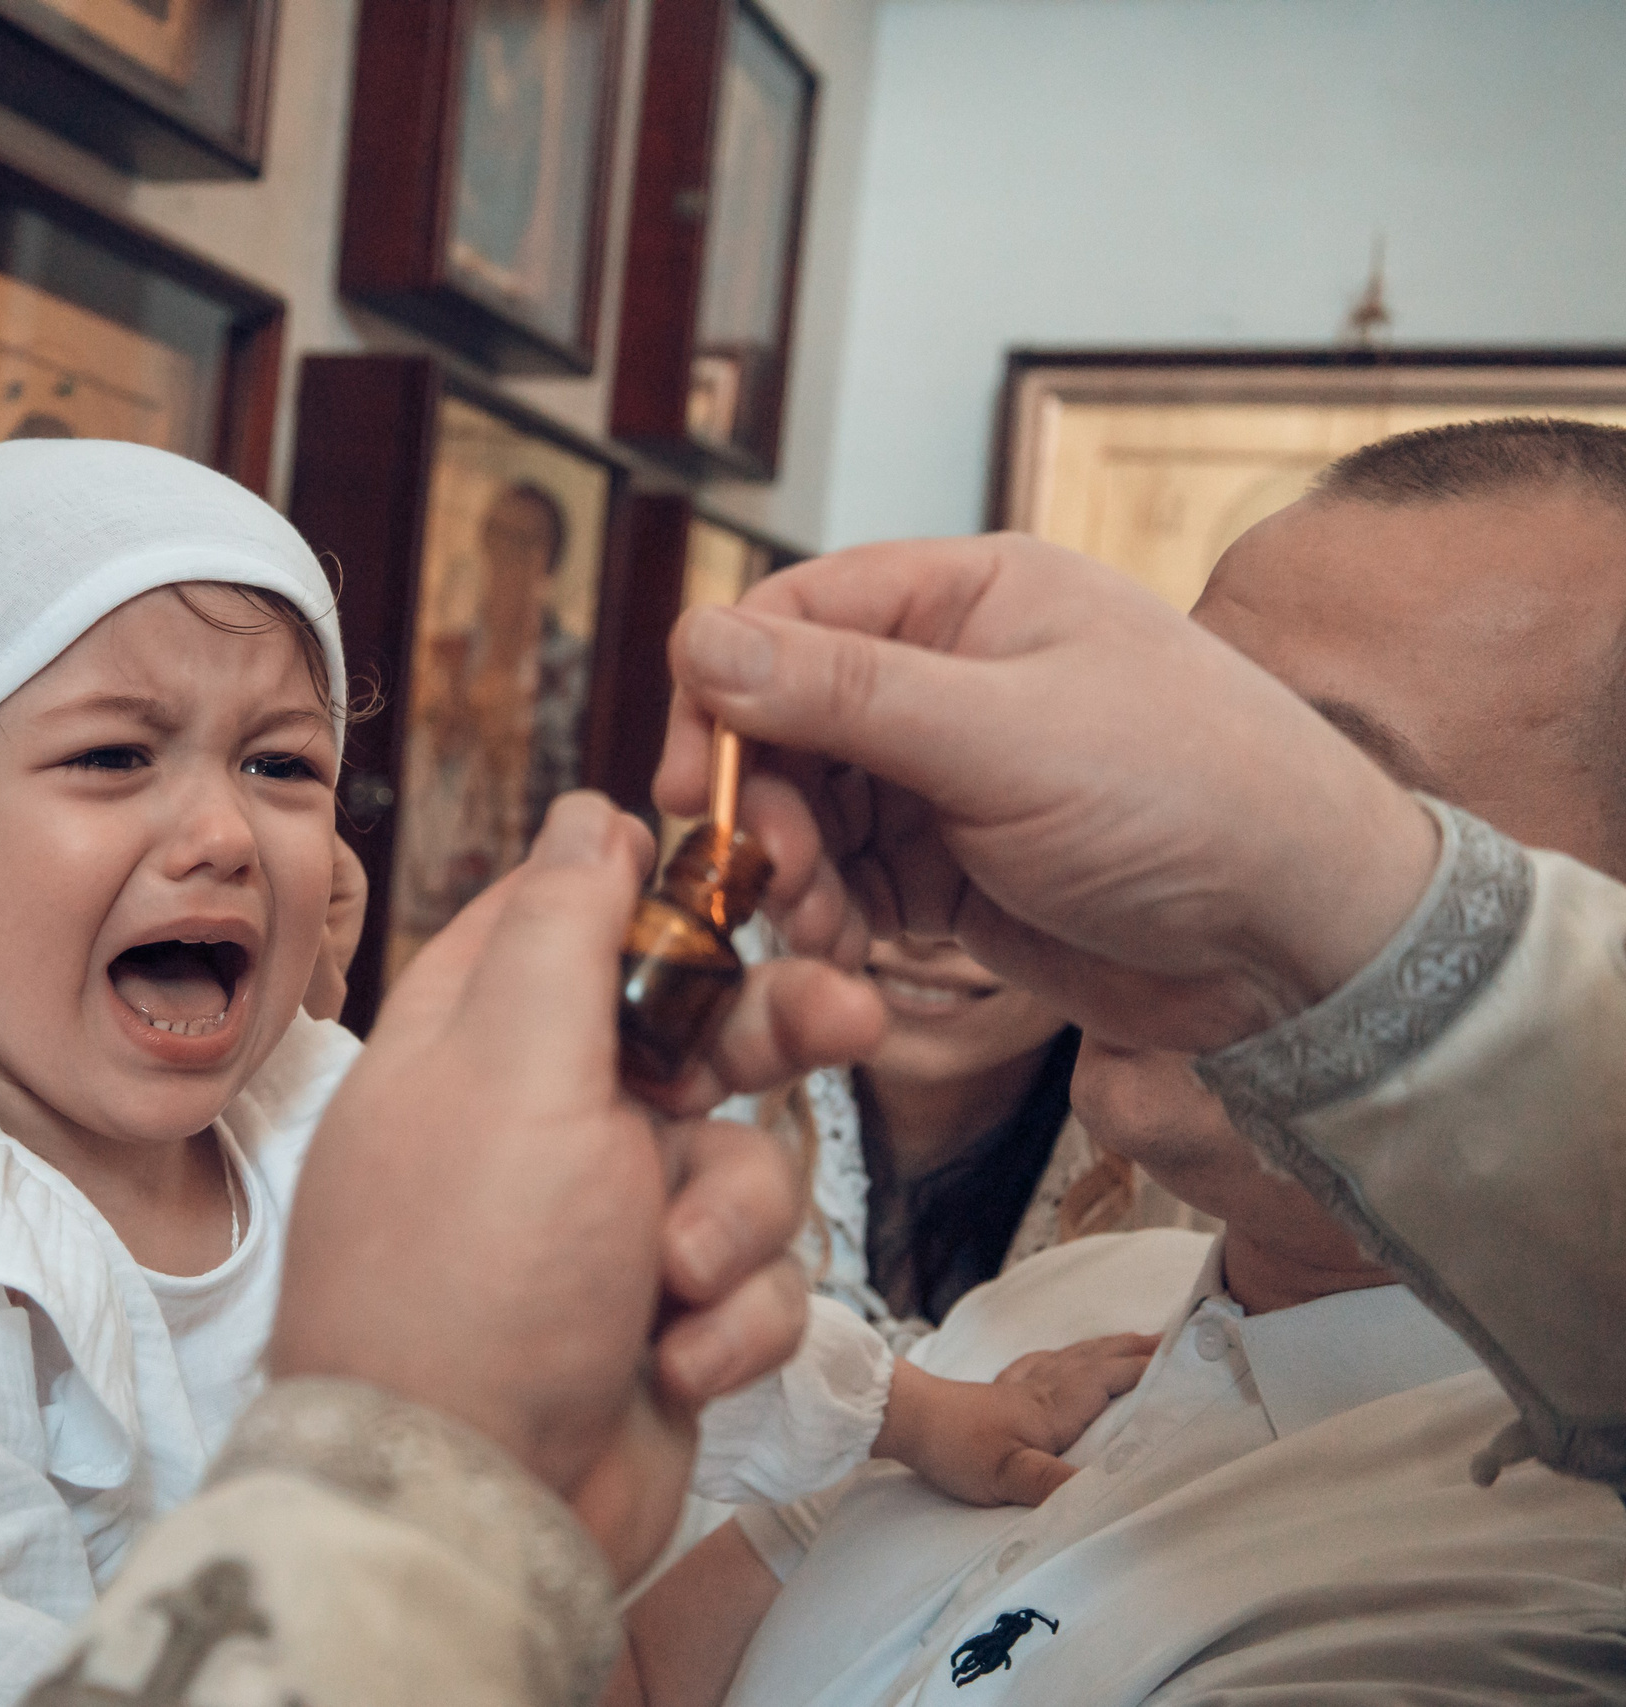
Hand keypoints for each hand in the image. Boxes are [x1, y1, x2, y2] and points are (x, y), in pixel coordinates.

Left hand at [270, 793, 882, 1580]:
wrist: (472, 1504)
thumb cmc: (470, 1277)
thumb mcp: (513, 1066)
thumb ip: (560, 929)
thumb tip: (586, 810)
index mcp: (476, 1039)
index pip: (571, 917)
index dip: (663, 895)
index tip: (751, 880)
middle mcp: (535, 1120)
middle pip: (694, 1030)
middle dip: (773, 1036)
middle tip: (849, 1018)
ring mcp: (599, 1226)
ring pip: (743, 1161)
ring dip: (734, 1222)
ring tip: (676, 1280)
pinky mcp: (657, 1319)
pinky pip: (751, 1280)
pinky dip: (730, 1319)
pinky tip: (676, 1358)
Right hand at [657, 535, 1439, 1051]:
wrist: (1307, 943)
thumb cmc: (1192, 797)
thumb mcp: (1003, 736)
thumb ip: (845, 694)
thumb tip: (697, 639)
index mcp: (969, 598)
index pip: (794, 616)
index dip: (724, 694)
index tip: (694, 785)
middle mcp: (949, 677)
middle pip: (786, 723)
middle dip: (764, 803)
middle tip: (764, 878)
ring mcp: (949, 777)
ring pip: (810, 812)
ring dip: (792, 874)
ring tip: (817, 930)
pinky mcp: (954, 871)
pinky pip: (851, 883)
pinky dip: (832, 919)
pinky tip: (848, 955)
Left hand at [872, 1333, 1158, 1506]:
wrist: (904, 1419)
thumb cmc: (956, 1447)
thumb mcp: (1007, 1475)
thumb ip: (1054, 1484)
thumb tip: (1105, 1494)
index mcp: (1055, 1404)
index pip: (1114, 1377)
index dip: (1151, 1367)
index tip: (1189, 1355)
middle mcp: (1043, 1385)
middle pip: (1099, 1358)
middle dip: (1138, 1348)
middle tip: (1175, 1338)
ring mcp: (1019, 1383)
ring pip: (1075, 1356)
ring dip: (1109, 1347)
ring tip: (1135, 1341)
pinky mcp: (999, 1389)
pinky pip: (1045, 1362)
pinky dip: (1067, 1355)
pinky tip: (1061, 1358)